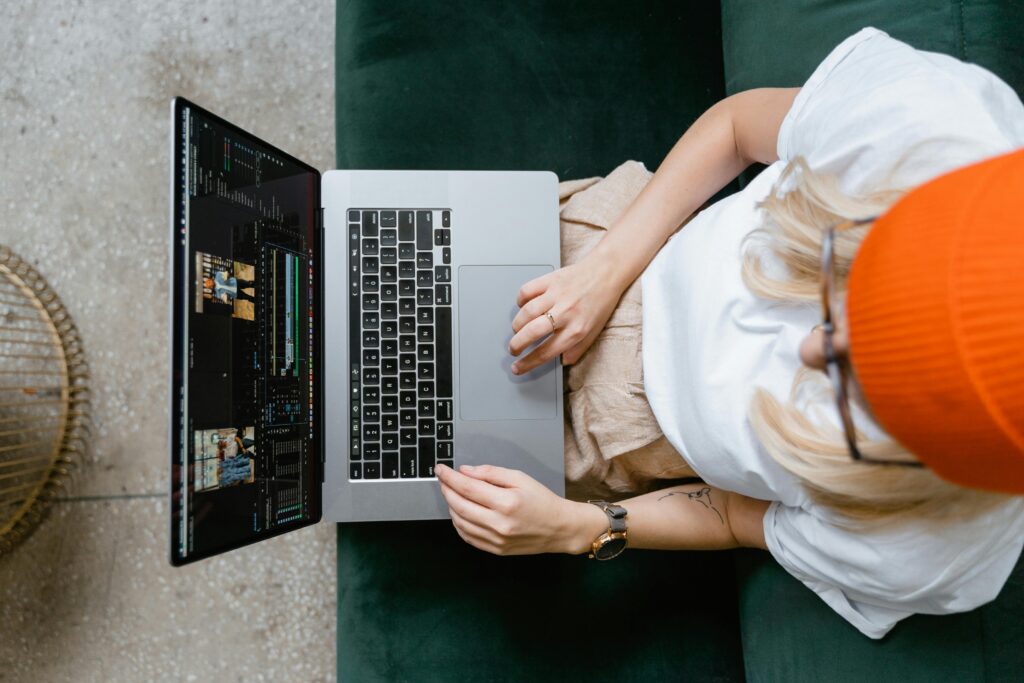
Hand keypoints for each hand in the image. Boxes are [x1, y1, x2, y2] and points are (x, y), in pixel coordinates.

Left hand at [436, 463, 594, 555]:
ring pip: (460, 523)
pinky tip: (460, 513)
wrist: (560, 528)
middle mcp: (499, 523)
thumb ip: (490, 473)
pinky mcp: (496, 550)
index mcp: (506, 502)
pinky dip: (458, 524)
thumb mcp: (520, 478)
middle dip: (446, 490)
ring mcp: (496, 539)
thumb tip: (465, 471)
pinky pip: (468, 537)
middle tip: (443, 479)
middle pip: (459, 505)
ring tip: (452, 494)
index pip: (467, 487)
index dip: (449, 477)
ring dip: (450, 506)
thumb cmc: (542, 501)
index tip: (440, 469)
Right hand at [509, 246, 626, 374]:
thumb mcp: (594, 332)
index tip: (517, 367)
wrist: (607, 272)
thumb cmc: (601, 302)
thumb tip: (563, 362)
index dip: (528, 363)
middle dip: (516, 345)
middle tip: (513, 349)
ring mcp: (557, 295)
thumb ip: (578, 349)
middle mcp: (566, 313)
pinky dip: (520, 300)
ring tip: (517, 330)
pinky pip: (527, 291)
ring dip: (517, 325)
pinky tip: (523, 307)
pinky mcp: (550, 280)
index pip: (546, 352)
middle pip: (531, 333)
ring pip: (526, 313)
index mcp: (577, 330)